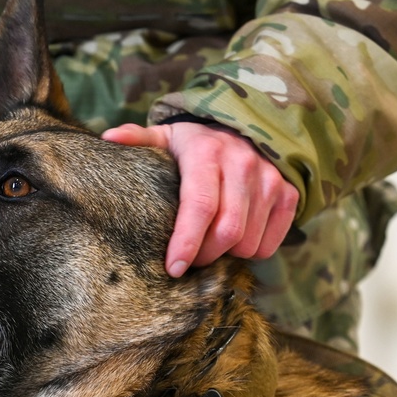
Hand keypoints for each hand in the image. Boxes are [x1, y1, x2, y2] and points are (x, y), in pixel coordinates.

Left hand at [102, 122, 297, 277]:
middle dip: (205, 255)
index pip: (200, 205)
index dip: (187, 241)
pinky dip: (251, 252)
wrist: (245, 128)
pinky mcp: (288, 193)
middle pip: (228, 231)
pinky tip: (235, 240)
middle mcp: (243, 164)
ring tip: (209, 245)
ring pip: (249, 242)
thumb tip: (107, 138)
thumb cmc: (195, 143)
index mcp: (206, 152)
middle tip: (188, 259)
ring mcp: (269, 179)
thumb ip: (138, 139)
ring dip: (227, 255)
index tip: (173, 268)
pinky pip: (270, 244)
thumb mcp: (166, 137)